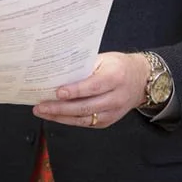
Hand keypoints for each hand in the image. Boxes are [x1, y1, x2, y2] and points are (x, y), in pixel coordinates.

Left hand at [32, 52, 148, 128]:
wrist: (140, 80)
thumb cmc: (118, 66)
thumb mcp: (103, 59)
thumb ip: (84, 67)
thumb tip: (58, 71)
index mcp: (115, 77)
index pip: (93, 86)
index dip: (75, 91)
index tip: (58, 92)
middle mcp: (116, 97)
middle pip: (86, 106)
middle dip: (60, 108)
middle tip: (41, 106)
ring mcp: (113, 112)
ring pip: (84, 118)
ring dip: (61, 117)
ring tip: (43, 112)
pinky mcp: (108, 121)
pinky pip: (87, 123)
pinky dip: (69, 120)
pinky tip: (55, 116)